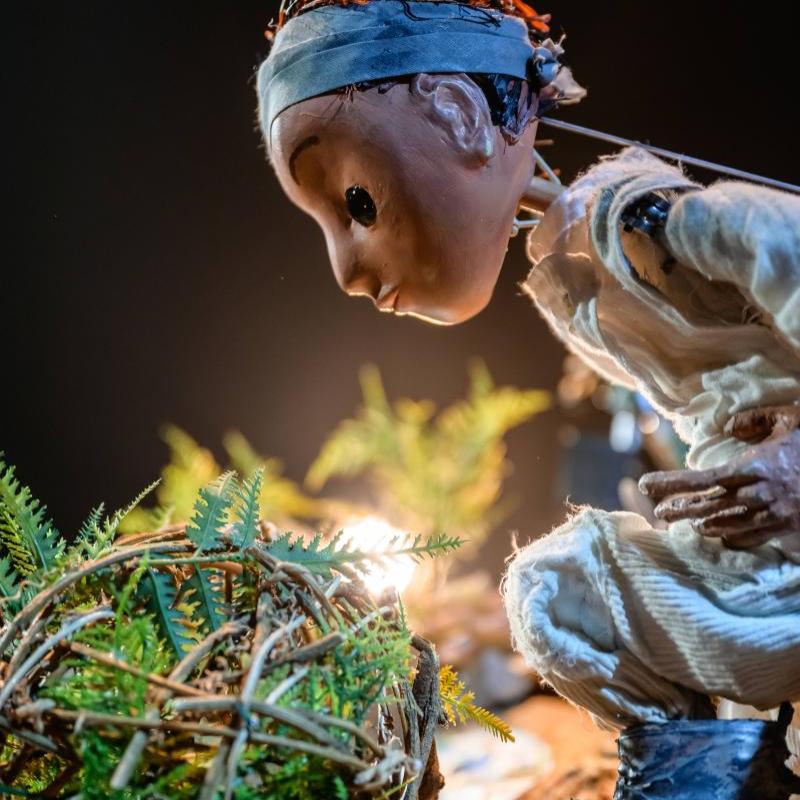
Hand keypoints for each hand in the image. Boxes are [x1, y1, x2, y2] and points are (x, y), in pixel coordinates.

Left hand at [639, 406, 799, 547]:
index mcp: (757, 466)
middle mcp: (762, 493)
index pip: (703, 478)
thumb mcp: (792, 418)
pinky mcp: (793, 526)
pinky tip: (721, 534)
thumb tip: (730, 428)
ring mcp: (778, 513)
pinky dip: (736, 535)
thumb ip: (757, 420)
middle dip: (683, 510)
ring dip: (705, 523)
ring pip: (731, 523)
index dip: (672, 483)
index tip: (646, 484)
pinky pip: (758, 535)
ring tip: (682, 524)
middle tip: (659, 514)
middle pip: (711, 506)